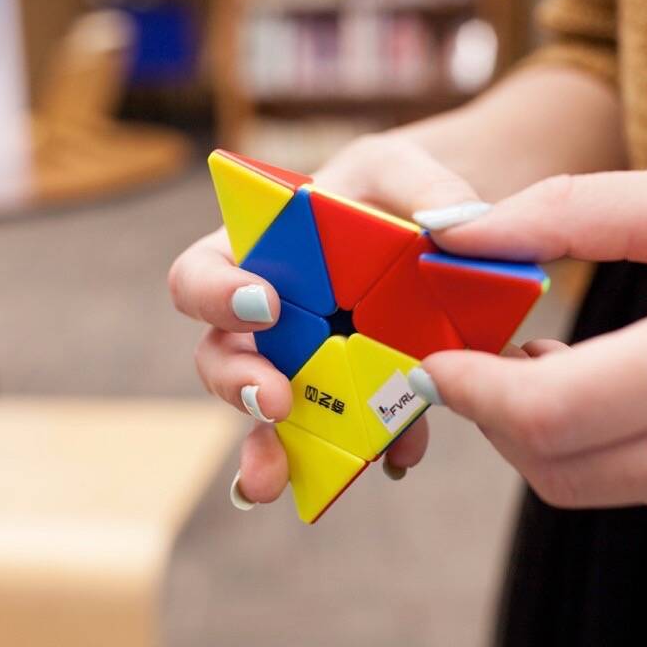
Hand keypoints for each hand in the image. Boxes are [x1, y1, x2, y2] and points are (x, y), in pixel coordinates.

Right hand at [168, 134, 489, 507]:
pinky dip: (363, 455)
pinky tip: (397, 458)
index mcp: (253, 254)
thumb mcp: (402, 169)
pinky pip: (342, 440)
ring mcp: (304, 367)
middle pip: (219, 359)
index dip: (214, 295)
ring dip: (269, 450)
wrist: (443, 239)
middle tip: (275, 401)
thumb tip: (448, 225)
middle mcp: (266, 321)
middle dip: (237, 387)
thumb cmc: (394, 191)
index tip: (263, 304)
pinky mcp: (353, 402)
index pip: (198, 276)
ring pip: (267, 416)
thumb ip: (422, 184)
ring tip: (277, 477)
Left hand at [411, 160, 646, 530]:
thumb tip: (459, 232)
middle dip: (502, 424)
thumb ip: (570, 213)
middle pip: (567, 474)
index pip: (558, 416)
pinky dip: (619, 449)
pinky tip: (629, 391)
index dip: (476, 396)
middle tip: (486, 364)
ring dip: (558, 438)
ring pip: (610, 490)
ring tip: (559, 365)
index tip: (439, 363)